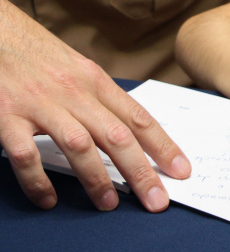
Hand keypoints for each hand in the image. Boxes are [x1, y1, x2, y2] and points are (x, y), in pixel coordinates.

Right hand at [0, 0, 191, 211]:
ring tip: (110, 204)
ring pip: (79, 145)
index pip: (138, 117)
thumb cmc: (38, 55)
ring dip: (97, 178)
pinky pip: (26, 155)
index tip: (181, 170)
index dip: (163, 146)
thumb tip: (132, 132)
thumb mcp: (78, 70)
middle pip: (117, 136)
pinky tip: (49, 199)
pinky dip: (38, 180)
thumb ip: (101, 99)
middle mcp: (73, 92)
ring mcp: (40, 104)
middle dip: (140, 171)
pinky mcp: (6, 116)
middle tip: (157, 201)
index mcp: (95, 80)